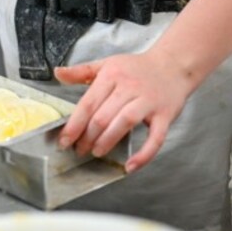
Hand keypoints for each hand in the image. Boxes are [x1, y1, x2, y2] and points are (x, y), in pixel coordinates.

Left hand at [54, 48, 196, 172]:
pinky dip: (144, 154)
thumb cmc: (136, 68)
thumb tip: (58, 73)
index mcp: (111, 76)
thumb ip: (81, 71)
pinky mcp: (165, 115)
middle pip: (103, 116)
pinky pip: (155, 138)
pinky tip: (130, 166)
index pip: (88, 104)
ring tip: (96, 152)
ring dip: (107, 141)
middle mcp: (129, 88)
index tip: (64, 140)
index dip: (74, 125)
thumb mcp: (106, 64)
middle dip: (87, 137)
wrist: (173, 65)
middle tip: (79, 150)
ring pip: (124, 123)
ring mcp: (148, 102)